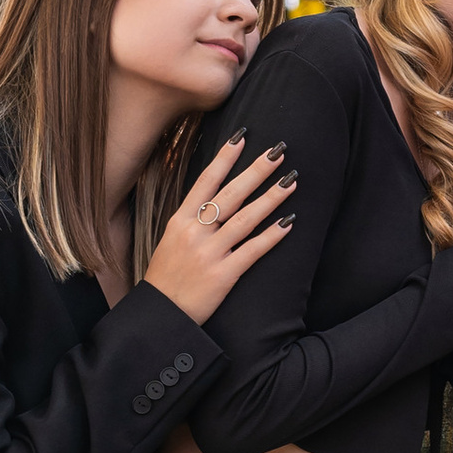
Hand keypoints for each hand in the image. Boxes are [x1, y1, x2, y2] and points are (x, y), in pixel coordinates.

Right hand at [143, 135, 293, 319]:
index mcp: (181, 221)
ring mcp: (210, 253)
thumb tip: (213, 197)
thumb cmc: (166, 276)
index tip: (242, 138)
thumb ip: (191, 219)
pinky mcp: (224, 275)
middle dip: (256, 171)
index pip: (206, 182)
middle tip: (278, 152)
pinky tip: (289, 222)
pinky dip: (272, 236)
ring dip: (271, 198)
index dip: (224, 159)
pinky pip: (252, 251)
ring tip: (291, 181)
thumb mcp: (170, 240)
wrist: (161, 314)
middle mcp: (195, 233)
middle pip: (231, 195)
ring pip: (246, 219)